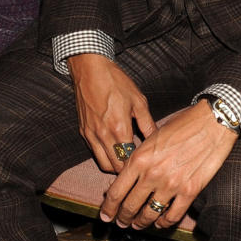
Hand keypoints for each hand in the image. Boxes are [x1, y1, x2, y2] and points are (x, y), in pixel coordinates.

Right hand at [69, 53, 155, 172]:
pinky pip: (93, 152)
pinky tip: (114, 149)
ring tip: (126, 160)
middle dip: (127, 170)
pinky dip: (104, 156)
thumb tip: (157, 139)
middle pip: (116, 166)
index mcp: (119, 128)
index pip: (130, 159)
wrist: (90, 70)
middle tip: (138, 165)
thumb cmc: (115, 82)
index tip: (147, 164)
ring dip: (115, 166)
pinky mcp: (83, 131)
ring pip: (103, 163)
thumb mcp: (138, 101)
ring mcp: (91, 134)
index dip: (139, 165)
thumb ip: (148, 123)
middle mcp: (103, 135)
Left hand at [99, 100, 237, 230]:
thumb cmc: (183, 125)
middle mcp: (152, 174)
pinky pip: (172, 215)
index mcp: (139, 159)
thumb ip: (138, 158)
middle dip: (123, 218)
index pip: (116, 192)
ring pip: (149, 214)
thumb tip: (126, 177)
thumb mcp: (152, 137)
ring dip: (141, 223)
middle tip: (121, 223)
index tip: (106, 215)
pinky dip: (164, 222)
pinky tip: (161, 222)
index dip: (108, 208)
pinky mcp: (190, 191)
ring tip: (138, 225)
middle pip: (130, 206)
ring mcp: (171, 185)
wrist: (212, 122)